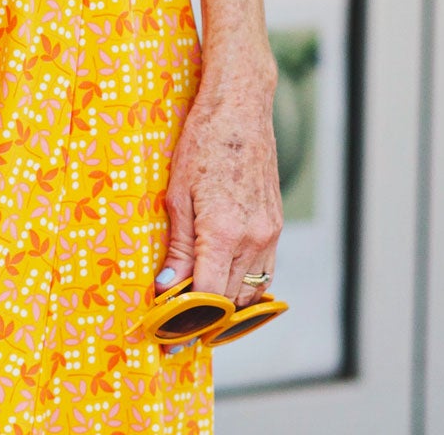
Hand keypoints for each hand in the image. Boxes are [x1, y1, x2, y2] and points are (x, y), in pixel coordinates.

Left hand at [158, 37, 282, 307]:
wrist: (240, 107)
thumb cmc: (202, 141)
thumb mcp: (177, 192)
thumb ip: (177, 245)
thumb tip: (167, 287)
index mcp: (224, 230)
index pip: (210, 298)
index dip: (188, 321)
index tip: (169, 336)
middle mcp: (253, 238)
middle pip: (231, 301)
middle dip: (205, 319)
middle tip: (178, 328)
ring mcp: (269, 233)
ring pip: (251, 291)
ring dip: (227, 306)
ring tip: (199, 311)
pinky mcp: (276, 226)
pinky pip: (264, 272)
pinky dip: (245, 285)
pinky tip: (223, 282)